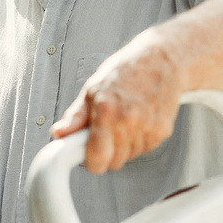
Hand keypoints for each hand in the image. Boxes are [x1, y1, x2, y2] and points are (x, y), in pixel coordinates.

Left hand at [49, 36, 185, 173]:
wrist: (162, 60)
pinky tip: (139, 120)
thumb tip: (59, 133)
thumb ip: (75, 116)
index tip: (89, 157)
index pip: (98, 158)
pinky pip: (145, 149)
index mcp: (106, 111)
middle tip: (106, 132)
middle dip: (108, 152)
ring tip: (125, 120)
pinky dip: (140, 140)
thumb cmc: (127, 71)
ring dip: (125, 146)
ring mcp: (148, 127)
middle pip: (114, 163)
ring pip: (130, 157)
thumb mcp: (92, 88)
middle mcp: (128, 121)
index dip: (91, 162)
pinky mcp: (163, 131)